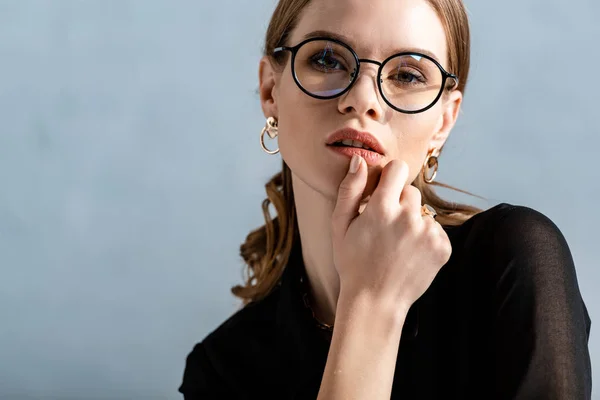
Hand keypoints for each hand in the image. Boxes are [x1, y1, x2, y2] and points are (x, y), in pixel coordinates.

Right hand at [331, 155, 451, 312]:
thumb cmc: (353, 263)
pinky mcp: (442, 247)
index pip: (397, 168)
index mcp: (381, 208)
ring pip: (423, 212)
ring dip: (413, 223)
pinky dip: (425, 239)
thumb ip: (350, 189)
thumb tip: (360, 160)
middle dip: (400, 204)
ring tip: (397, 246)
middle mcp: (408, 217)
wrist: (375, 301)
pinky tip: (410, 255)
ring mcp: (428, 233)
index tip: (383, 193)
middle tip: (385, 229)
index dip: (389, 179)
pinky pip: (435, 230)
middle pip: (411, 191)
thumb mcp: (340, 226)